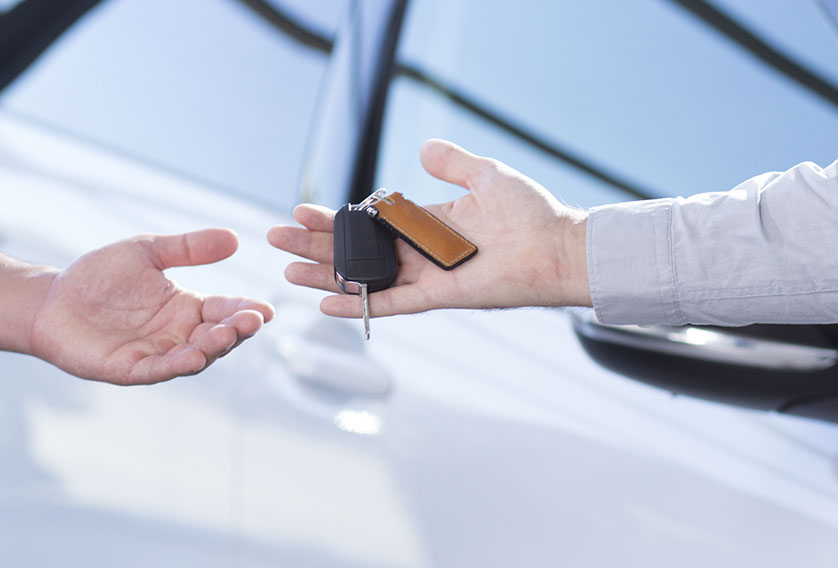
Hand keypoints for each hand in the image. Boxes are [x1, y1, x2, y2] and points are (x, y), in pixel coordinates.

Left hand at [29, 229, 273, 384]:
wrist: (50, 299)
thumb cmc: (97, 276)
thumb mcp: (148, 251)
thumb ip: (189, 248)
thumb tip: (234, 239)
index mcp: (186, 308)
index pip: (225, 310)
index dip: (246, 311)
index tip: (266, 309)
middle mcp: (177, 335)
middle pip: (217, 337)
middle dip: (237, 330)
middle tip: (252, 321)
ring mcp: (155, 354)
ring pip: (195, 356)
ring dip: (213, 348)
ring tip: (227, 335)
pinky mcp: (129, 368)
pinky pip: (158, 370)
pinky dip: (177, 365)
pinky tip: (193, 357)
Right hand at [267, 139, 591, 317]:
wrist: (560, 247)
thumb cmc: (533, 214)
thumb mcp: (487, 175)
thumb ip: (453, 163)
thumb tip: (423, 148)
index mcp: (429, 225)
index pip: (369, 223)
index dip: (335, 219)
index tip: (301, 210)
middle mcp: (422, 253)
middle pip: (357, 250)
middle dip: (316, 245)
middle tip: (276, 239)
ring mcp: (427, 276)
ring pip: (364, 278)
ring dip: (325, 274)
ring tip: (287, 269)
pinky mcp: (439, 296)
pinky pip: (391, 302)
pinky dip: (359, 304)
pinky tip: (325, 301)